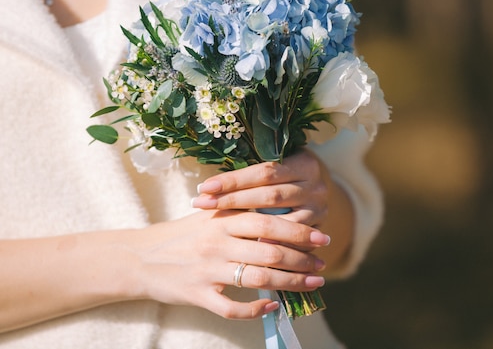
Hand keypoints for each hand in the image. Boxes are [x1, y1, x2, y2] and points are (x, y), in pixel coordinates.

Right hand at [129, 209, 329, 318]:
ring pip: (258, 279)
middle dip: (302, 259)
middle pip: (270, 251)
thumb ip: (242, 214)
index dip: (300, 231)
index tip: (322, 237)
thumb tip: (284, 216)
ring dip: (291, 283)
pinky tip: (272, 307)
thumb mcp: (210, 216)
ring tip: (313, 283)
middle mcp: (217, 243)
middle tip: (322, 264)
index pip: (269, 223)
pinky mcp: (198, 295)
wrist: (140, 256)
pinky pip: (231, 308)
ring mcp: (208, 270)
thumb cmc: (182, 235)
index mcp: (223, 220)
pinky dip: (255, 310)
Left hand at [193, 150, 331, 235]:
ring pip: (281, 220)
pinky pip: (292, 241)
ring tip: (219, 229)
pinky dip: (271, 244)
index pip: (264, 172)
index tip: (204, 188)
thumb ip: (251, 175)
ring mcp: (319, 209)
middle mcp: (316, 185)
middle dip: (233, 200)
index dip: (233, 180)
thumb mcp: (273, 170)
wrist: (312, 195)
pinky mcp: (318, 230)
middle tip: (202, 204)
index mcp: (303, 162)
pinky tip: (248, 248)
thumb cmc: (281, 180)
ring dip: (249, 227)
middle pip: (270, 195)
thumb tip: (210, 188)